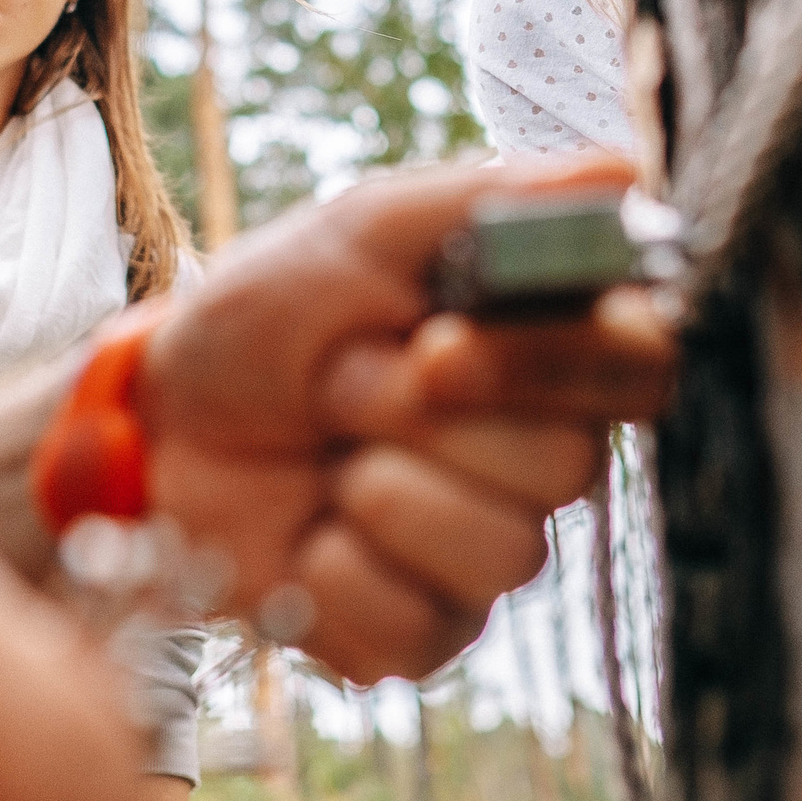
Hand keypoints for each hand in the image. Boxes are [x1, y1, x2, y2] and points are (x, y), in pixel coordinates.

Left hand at [136, 153, 675, 683]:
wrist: (164, 416)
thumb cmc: (271, 312)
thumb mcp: (368, 229)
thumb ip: (496, 200)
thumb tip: (624, 170)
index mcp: (545, 349)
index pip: (637, 366)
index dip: (548, 365)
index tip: (435, 346)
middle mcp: (538, 455)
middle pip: (567, 470)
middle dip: (415, 420)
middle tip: (335, 386)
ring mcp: (484, 550)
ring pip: (501, 555)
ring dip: (375, 496)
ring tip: (323, 459)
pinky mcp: (423, 631)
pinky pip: (416, 630)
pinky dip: (332, 577)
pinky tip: (305, 535)